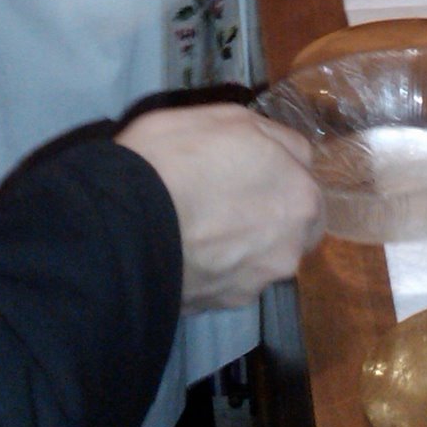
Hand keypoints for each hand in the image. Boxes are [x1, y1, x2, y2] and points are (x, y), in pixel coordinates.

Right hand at [117, 103, 322, 310]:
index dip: (277, 173)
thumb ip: (274, 139)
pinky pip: (227, 282)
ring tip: (198, 231)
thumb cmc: (176, 157)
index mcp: (301, 197)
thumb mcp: (230, 119)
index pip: (304, 182)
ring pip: (260, 259)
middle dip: (271, 217)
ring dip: (242, 247)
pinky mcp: (221, 307)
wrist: (122, 224)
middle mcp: (291, 246)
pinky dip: (214, 270)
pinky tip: (185, 253)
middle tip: (228, 203)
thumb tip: (289, 154)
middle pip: (291, 229)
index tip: (249, 170)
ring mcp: (257, 282)